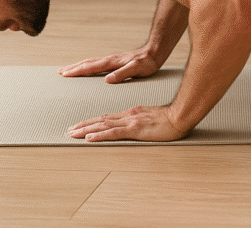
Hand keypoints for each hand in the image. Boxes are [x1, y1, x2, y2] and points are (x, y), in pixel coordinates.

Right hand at [58, 48, 160, 83]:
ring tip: (67, 69)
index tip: (65, 74)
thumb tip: (107, 79)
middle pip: (87, 63)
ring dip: (78, 65)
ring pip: (91, 62)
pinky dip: (87, 66)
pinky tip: (86, 69)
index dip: (77, 71)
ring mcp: (112, 60)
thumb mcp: (137, 69)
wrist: (155, 53)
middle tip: (59, 72)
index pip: (91, 67)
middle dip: (73, 67)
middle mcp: (110, 60)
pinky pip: (97, 64)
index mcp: (112, 63)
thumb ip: (123, 74)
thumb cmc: (148, 62)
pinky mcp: (115, 62)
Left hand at [68, 105, 188, 141]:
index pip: (108, 117)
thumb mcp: (153, 118)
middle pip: (101, 119)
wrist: (180, 116)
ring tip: (74, 133)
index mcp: (132, 113)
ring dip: (86, 129)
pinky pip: (113, 132)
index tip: (81, 125)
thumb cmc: (171, 119)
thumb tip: (137, 127)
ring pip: (103, 125)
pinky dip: (99, 134)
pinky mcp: (134, 129)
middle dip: (84, 124)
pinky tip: (90, 137)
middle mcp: (128, 115)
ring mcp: (130, 121)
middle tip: (70, 130)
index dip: (93, 121)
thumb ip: (142, 121)